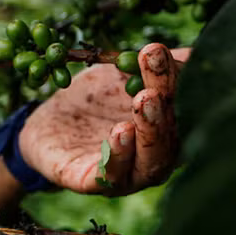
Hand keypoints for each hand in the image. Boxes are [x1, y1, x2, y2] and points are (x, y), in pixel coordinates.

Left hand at [18, 43, 188, 195]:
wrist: (42, 127)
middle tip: (156, 79)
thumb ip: (147, 67)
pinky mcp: (91, 184)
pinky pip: (110, 176)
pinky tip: (120, 130)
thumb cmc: (88, 102)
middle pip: (172, 135)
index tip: (157, 50)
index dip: (176, 79)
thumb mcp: (116, 77)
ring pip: (151, 161)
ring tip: (145, 100)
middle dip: (167, 103)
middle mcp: (155, 158)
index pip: (184, 108)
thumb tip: (193, 51)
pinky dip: (118, 155)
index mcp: (167, 131)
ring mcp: (127, 176)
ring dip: (151, 129)